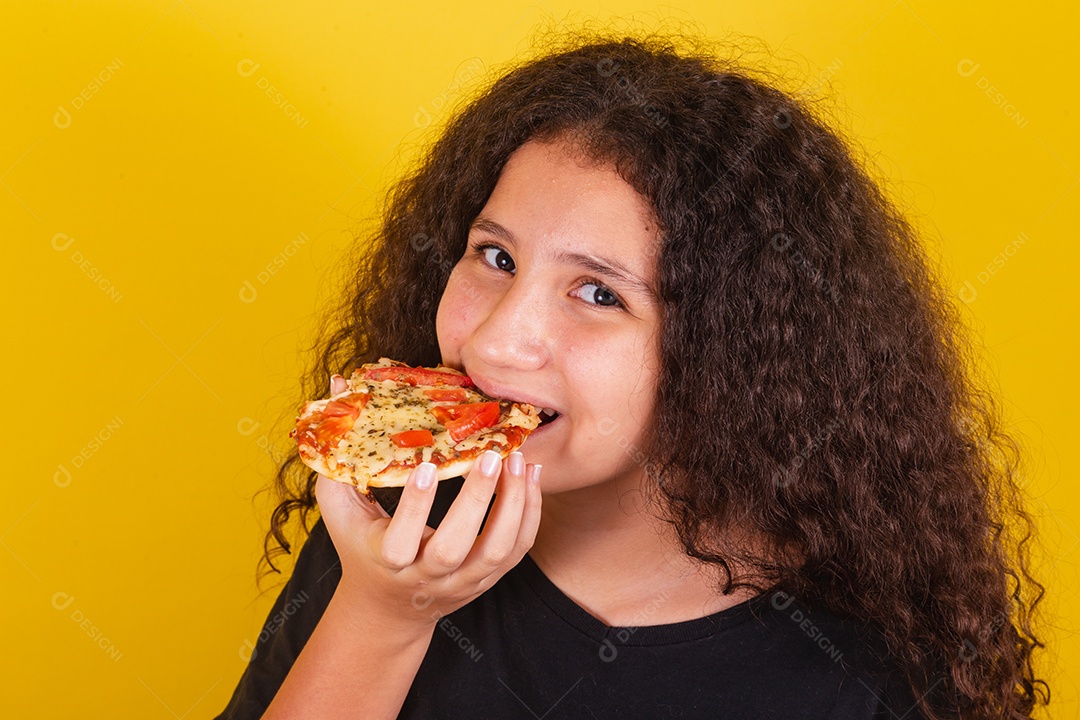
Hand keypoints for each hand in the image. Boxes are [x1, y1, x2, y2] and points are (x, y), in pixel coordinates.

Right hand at [315, 374, 542, 631]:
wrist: (389, 608)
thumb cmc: (361, 544)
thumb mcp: (340, 508)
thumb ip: (340, 453)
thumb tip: (341, 385)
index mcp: (387, 561)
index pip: (400, 542)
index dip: (415, 507)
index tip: (428, 466)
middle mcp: (426, 577)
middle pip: (455, 548)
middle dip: (477, 500)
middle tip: (491, 454)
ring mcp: (462, 582)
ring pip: (497, 550)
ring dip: (513, 503)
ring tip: (518, 459)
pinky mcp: (489, 579)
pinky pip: (518, 549)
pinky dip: (530, 513)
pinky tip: (530, 475)